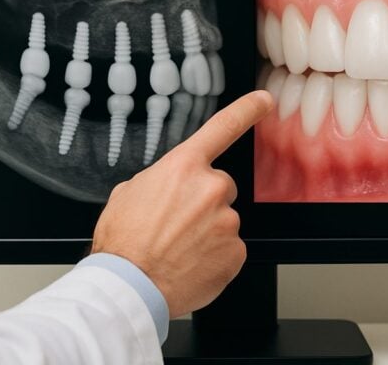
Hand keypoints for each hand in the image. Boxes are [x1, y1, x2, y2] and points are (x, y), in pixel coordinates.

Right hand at [91, 90, 273, 317]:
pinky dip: (214, 256)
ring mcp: (227, 220)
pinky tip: (191, 263)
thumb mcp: (128, 194)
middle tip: (178, 224)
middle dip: (204, 202)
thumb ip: (157, 181)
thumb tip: (166, 187)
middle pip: (220, 187)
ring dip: (207, 231)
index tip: (263, 100)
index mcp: (183, 168)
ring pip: (224, 220)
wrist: (130, 286)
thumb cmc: (124, 243)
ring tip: (178, 248)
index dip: (247, 109)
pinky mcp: (236, 251)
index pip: (222, 128)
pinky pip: (230, 248)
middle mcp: (211, 188)